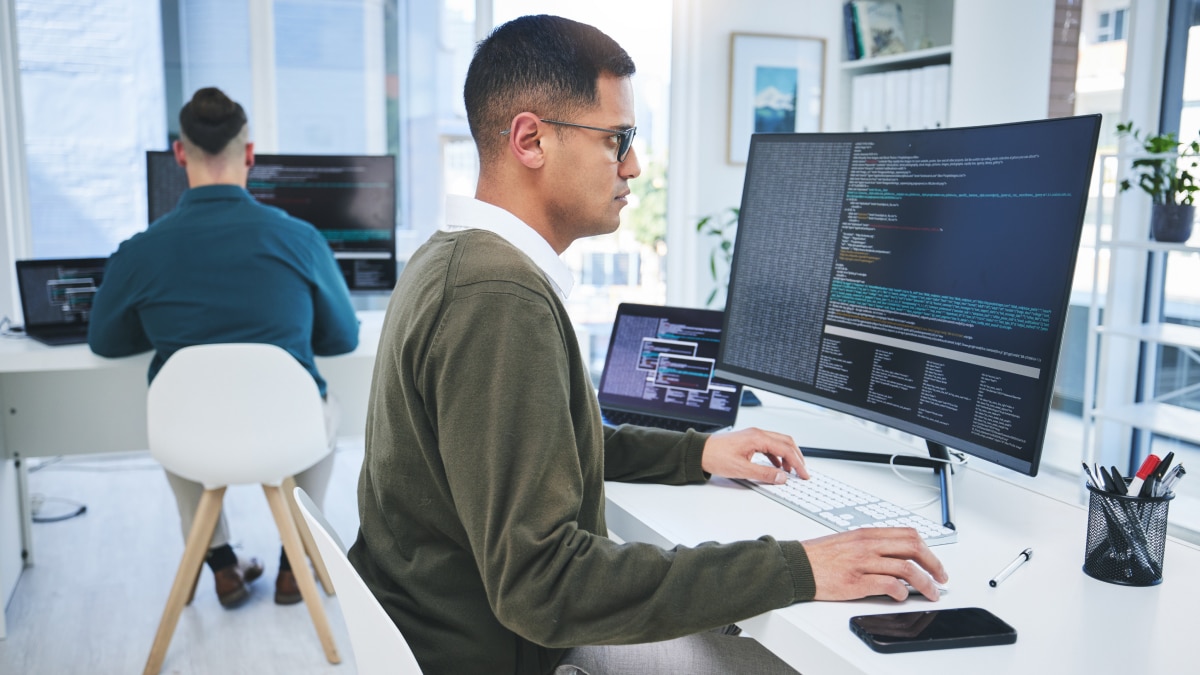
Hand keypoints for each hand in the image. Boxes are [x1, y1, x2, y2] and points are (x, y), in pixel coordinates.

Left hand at [700, 427, 807, 482]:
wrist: (700, 451)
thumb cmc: (715, 456)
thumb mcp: (742, 469)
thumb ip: (764, 473)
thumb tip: (781, 477)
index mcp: (758, 438)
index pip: (786, 449)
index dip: (797, 463)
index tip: (803, 474)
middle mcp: (757, 434)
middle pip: (786, 442)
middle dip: (797, 457)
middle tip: (802, 472)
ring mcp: (753, 436)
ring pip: (778, 443)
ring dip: (787, 457)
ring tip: (791, 471)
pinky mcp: (749, 441)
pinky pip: (769, 446)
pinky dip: (777, 456)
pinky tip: (777, 466)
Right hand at [803, 528, 948, 601]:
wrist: (796, 566)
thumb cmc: (819, 556)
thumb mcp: (849, 541)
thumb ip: (873, 546)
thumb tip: (898, 557)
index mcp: (867, 534)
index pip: (909, 535)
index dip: (929, 550)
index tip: (935, 563)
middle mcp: (868, 545)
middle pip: (913, 548)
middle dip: (934, 565)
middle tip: (940, 578)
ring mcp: (862, 563)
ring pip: (906, 568)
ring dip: (925, 583)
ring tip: (930, 593)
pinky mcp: (856, 582)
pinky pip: (889, 585)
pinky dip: (901, 592)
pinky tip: (902, 596)